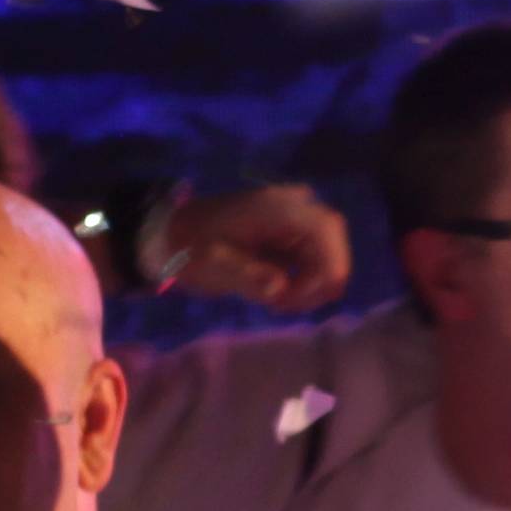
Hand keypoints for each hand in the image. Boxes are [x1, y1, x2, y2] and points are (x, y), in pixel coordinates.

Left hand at [151, 183, 351, 311]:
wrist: (176, 233)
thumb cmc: (192, 247)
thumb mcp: (212, 264)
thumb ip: (246, 276)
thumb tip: (278, 289)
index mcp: (279, 207)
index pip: (328, 234)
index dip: (323, 273)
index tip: (288, 300)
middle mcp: (296, 205)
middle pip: (335, 246)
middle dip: (317, 283)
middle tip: (281, 305)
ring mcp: (298, 216)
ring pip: (330, 255)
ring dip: (312, 285)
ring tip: (277, 300)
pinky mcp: (296, 230)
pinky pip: (318, 257)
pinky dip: (306, 280)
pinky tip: (280, 292)